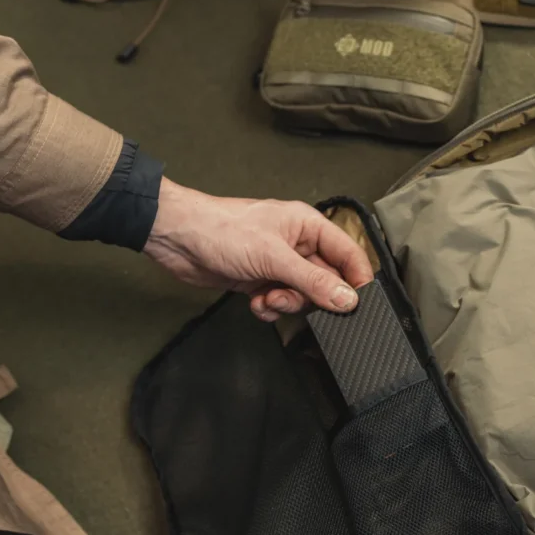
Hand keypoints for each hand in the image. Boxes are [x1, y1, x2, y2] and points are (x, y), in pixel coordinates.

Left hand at [143, 179, 374, 320]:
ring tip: (267, 298)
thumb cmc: (221, 230)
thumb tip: (348, 299)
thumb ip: (314, 281)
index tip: (357, 305)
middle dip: (309, 296)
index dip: (357, 279)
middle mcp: (298, 244)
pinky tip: (255, 302)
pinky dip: (269, 308)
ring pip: (302, 296)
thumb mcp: (274, 257)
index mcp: (308, 226)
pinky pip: (280, 302)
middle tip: (290, 297)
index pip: (349, 253)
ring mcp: (279, 264)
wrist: (177, 239)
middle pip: (327, 281)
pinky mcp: (261, 280)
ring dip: (286, 304)